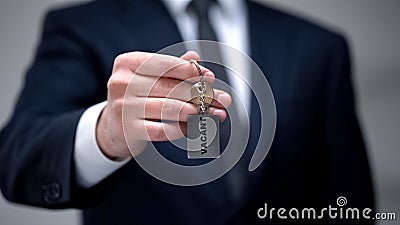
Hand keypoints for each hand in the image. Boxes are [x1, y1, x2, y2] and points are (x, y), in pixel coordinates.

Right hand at [96, 51, 231, 159]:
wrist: (113, 126)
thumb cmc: (136, 97)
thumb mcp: (149, 77)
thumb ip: (171, 67)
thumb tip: (196, 58)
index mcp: (128, 63)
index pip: (165, 65)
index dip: (191, 71)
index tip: (211, 78)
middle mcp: (122, 83)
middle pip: (170, 87)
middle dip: (201, 94)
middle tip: (222, 99)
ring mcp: (123, 107)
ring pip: (169, 108)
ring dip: (197, 112)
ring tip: (214, 113)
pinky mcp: (128, 130)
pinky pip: (163, 129)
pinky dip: (183, 129)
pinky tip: (195, 127)